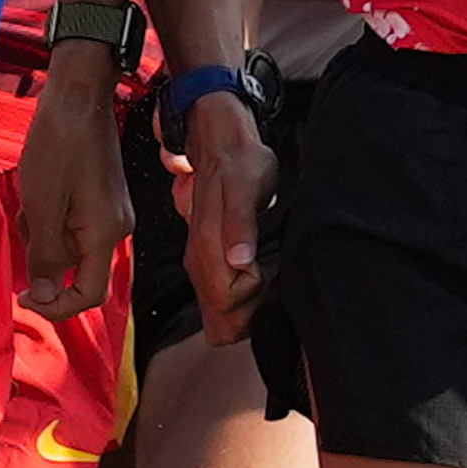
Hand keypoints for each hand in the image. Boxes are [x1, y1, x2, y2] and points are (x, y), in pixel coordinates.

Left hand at [14, 71, 128, 317]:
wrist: (79, 98)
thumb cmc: (58, 146)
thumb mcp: (41, 205)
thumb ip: (44, 255)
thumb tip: (45, 296)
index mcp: (105, 234)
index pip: (89, 294)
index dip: (56, 306)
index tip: (24, 296)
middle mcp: (116, 229)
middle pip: (78, 269)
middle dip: (44, 255)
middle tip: (25, 220)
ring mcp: (111, 213)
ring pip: (71, 247)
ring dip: (44, 233)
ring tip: (31, 198)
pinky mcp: (103, 200)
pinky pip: (74, 226)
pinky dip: (52, 218)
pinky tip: (41, 189)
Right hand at [182, 90, 278, 337]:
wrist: (221, 143)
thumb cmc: (239, 163)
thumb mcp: (248, 187)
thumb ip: (241, 226)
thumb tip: (239, 262)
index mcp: (207, 249)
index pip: (227, 308)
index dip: (253, 299)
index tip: (266, 271)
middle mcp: (199, 262)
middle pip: (222, 324)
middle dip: (250, 311)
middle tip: (267, 274)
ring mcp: (201, 264)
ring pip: (221, 318)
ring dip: (248, 304)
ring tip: (265, 270)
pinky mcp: (208, 263)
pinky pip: (222, 302)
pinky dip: (244, 298)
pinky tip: (258, 273)